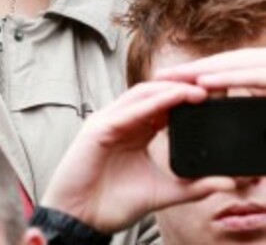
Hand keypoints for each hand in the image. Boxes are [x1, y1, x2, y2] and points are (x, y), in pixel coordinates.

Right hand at [41, 81, 233, 233]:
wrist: (83, 217)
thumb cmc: (114, 202)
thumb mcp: (162, 191)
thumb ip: (191, 186)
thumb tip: (224, 181)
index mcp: (135, 132)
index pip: (161, 106)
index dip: (184, 100)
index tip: (211, 100)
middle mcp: (122, 121)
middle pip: (152, 95)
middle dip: (179, 89)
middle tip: (207, 89)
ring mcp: (108, 121)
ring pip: (140, 95)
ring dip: (167, 91)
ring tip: (193, 91)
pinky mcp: (98, 128)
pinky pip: (127, 111)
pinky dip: (150, 104)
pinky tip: (169, 101)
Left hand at [154, 47, 265, 94]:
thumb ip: (252, 99)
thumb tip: (230, 105)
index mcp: (261, 67)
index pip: (226, 67)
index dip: (198, 71)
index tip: (173, 78)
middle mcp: (262, 62)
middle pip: (222, 63)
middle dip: (190, 69)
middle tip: (160, 76)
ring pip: (229, 66)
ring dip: (199, 70)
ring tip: (172, 76)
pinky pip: (248, 78)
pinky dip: (223, 79)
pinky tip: (201, 82)